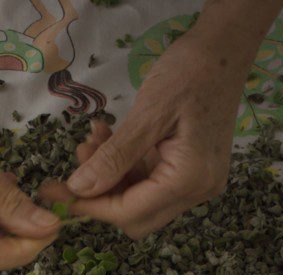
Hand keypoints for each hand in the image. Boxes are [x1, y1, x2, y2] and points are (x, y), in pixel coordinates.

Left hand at [40, 19, 257, 237]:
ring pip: (140, 200)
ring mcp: (197, 181)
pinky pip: (150, 180)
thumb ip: (114, 157)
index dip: (90, 205)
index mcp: (190, 179)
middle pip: (137, 218)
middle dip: (100, 195)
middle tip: (74, 165)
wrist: (225, 49)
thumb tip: (79, 188)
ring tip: (91, 141)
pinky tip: (108, 138)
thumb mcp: (148, 114)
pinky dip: (125, 166)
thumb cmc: (190, 74)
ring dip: (110, 177)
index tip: (57, 192)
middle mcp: (198, 190)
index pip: (130, 212)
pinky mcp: (191, 169)